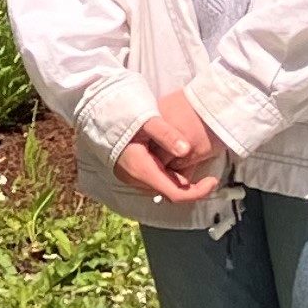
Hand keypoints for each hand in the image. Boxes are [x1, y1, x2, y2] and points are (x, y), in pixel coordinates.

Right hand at [118, 89, 225, 207]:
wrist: (94, 113)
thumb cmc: (119, 115)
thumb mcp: (146, 120)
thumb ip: (166, 134)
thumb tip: (187, 149)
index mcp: (142, 169)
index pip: (175, 194)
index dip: (198, 191)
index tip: (213, 180)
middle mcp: (135, 178)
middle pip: (170, 190)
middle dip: (189, 180)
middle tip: (198, 159)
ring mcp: (130, 176)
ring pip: (162, 184)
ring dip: (177, 174)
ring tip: (183, 152)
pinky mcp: (129, 171)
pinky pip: (154, 177)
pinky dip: (167, 170)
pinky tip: (169, 152)